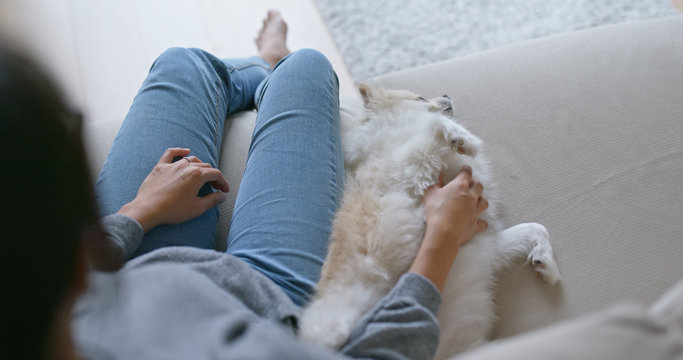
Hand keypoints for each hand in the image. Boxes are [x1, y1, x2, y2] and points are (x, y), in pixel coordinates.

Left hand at [117, 148, 228, 231]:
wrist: (148, 210)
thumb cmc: (172, 210)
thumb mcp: (197, 208)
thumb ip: (212, 200)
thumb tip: (221, 196)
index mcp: (197, 175)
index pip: (216, 174)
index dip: (222, 182)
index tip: (224, 190)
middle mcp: (186, 166)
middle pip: (205, 166)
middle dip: (213, 176)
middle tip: (215, 187)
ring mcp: (172, 165)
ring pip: (191, 160)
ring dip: (200, 167)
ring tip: (202, 175)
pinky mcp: (160, 167)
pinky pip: (171, 154)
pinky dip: (179, 151)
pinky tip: (185, 151)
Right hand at [409, 166, 487, 290]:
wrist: (444, 233)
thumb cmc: (436, 212)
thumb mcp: (430, 194)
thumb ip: (435, 184)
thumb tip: (438, 176)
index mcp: (460, 186)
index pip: (467, 173)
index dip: (466, 170)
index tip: (465, 170)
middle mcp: (471, 197)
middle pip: (479, 186)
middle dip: (475, 184)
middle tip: (469, 185)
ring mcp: (475, 211)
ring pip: (484, 202)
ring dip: (480, 200)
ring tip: (475, 201)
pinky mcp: (476, 224)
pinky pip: (483, 223)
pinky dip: (481, 221)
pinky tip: (477, 221)